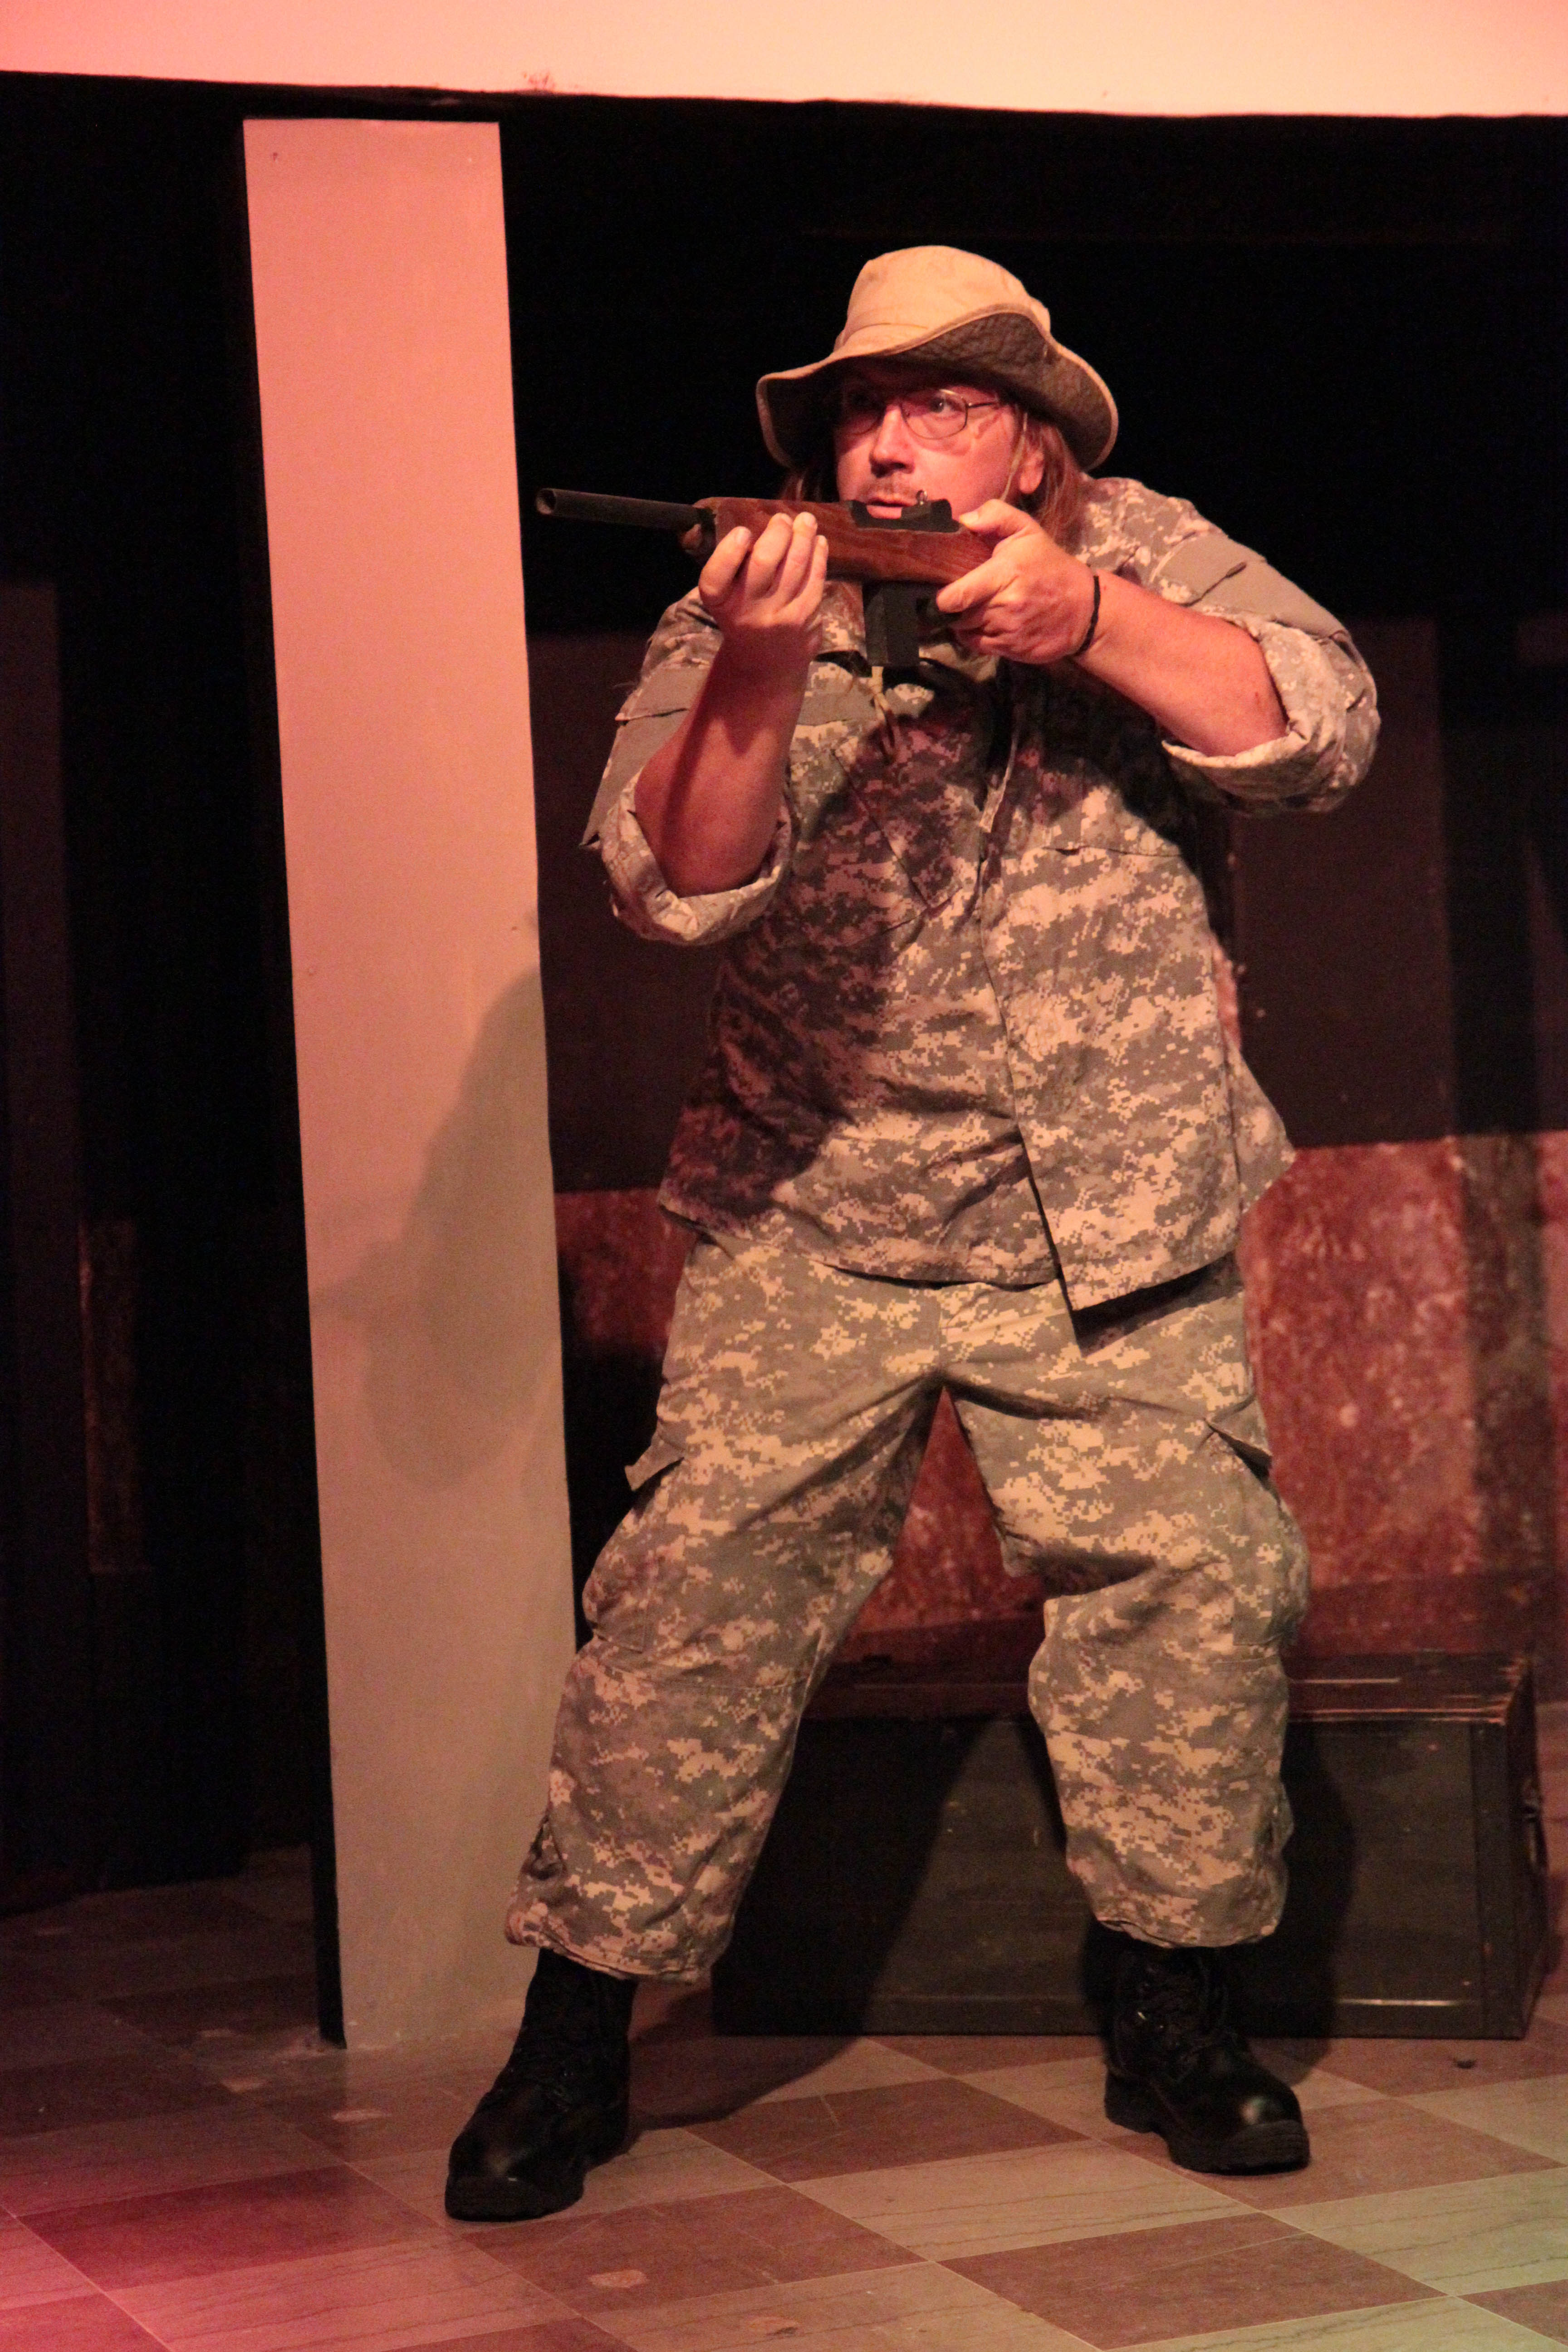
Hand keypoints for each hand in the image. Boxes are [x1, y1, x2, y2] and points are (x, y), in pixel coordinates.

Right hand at [699, 509, 829, 679]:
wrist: (764, 663)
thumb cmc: (743, 615)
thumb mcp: (727, 597)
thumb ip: (734, 567)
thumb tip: (763, 525)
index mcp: (720, 603)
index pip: (716, 576)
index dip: (729, 551)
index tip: (742, 531)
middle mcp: (747, 612)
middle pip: (764, 562)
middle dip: (778, 532)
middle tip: (783, 519)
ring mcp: (779, 617)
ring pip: (795, 566)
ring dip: (804, 536)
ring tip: (806, 521)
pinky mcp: (805, 619)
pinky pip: (815, 579)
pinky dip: (818, 556)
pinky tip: (818, 542)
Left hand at [934, 500, 1095, 664]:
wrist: (1084, 607)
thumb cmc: (1051, 566)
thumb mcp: (1028, 530)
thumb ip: (995, 515)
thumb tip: (964, 520)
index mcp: (1005, 573)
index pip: (958, 595)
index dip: (942, 597)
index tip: (940, 591)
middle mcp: (1005, 605)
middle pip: (958, 615)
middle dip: (953, 608)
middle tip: (958, 597)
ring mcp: (1008, 630)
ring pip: (967, 630)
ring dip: (965, 621)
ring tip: (976, 607)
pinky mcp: (1012, 649)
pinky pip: (978, 645)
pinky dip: (975, 636)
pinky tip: (985, 623)